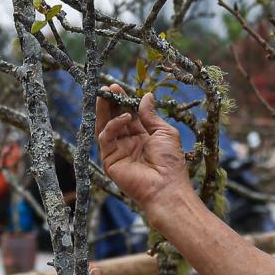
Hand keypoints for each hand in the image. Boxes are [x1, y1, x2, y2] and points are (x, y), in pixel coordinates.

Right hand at [96, 84, 190, 213]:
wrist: (166, 186)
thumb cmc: (170, 161)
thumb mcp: (164, 132)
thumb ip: (151, 115)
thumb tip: (147, 95)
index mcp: (142, 137)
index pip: (128, 115)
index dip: (123, 101)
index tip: (118, 87)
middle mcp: (128, 144)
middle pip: (114, 119)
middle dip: (110, 103)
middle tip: (107, 88)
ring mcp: (118, 152)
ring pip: (105, 127)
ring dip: (104, 110)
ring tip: (105, 94)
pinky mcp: (110, 160)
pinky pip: (106, 138)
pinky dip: (112, 126)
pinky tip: (123, 118)